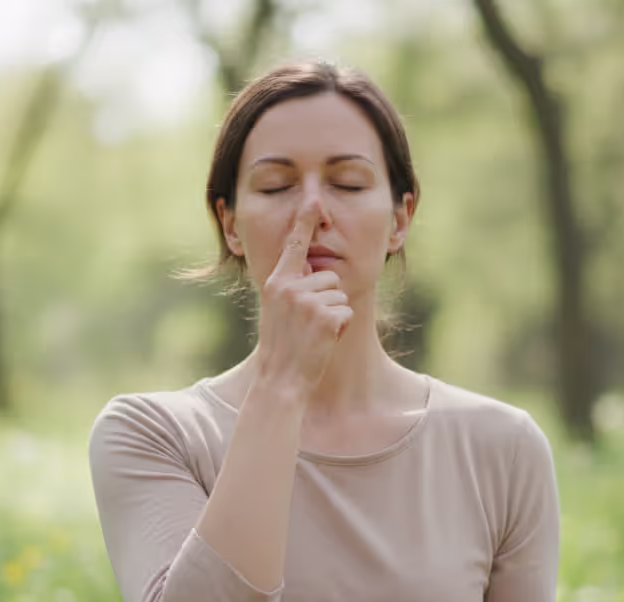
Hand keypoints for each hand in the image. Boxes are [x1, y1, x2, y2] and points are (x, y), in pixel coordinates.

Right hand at [254, 202, 352, 395]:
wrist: (280, 379)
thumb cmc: (281, 347)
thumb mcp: (277, 311)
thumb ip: (291, 288)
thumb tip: (311, 268)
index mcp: (276, 283)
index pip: (293, 246)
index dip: (305, 222)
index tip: (313, 200)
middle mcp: (290, 287)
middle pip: (329, 277)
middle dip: (327, 300)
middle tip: (308, 325)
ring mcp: (308, 302)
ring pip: (340, 296)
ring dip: (334, 316)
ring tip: (314, 334)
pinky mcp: (326, 317)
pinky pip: (346, 313)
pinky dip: (340, 329)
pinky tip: (323, 341)